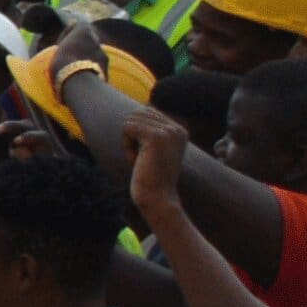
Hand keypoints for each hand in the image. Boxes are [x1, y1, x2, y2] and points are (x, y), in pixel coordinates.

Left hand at [124, 124, 188, 243]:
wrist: (158, 199)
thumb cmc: (151, 177)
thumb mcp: (154, 149)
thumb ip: (151, 129)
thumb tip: (141, 107)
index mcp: (180, 130)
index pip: (146, 112)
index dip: (138, 133)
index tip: (148, 155)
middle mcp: (177, 128)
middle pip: (137, 113)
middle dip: (132, 135)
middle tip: (143, 158)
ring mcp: (169, 131)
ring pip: (131, 120)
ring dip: (129, 141)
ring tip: (142, 160)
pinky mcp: (157, 136)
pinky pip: (127, 127)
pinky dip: (126, 145)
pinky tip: (137, 161)